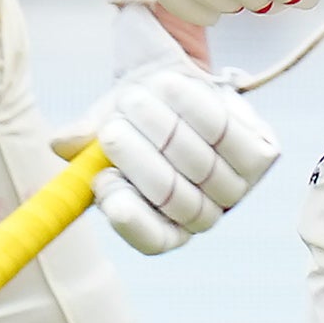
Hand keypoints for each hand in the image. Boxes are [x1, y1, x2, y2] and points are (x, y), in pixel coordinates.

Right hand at [51, 59, 280, 254]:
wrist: (174, 83)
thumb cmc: (133, 118)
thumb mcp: (101, 128)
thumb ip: (83, 141)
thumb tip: (63, 144)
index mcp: (164, 225)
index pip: (153, 239)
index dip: (130, 220)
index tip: (103, 186)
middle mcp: (203, 216)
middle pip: (177, 201)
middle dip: (140, 162)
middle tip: (111, 129)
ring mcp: (237, 190)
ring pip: (201, 166)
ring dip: (165, 129)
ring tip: (136, 96)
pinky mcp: (260, 157)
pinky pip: (230, 137)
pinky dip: (199, 110)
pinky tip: (173, 87)